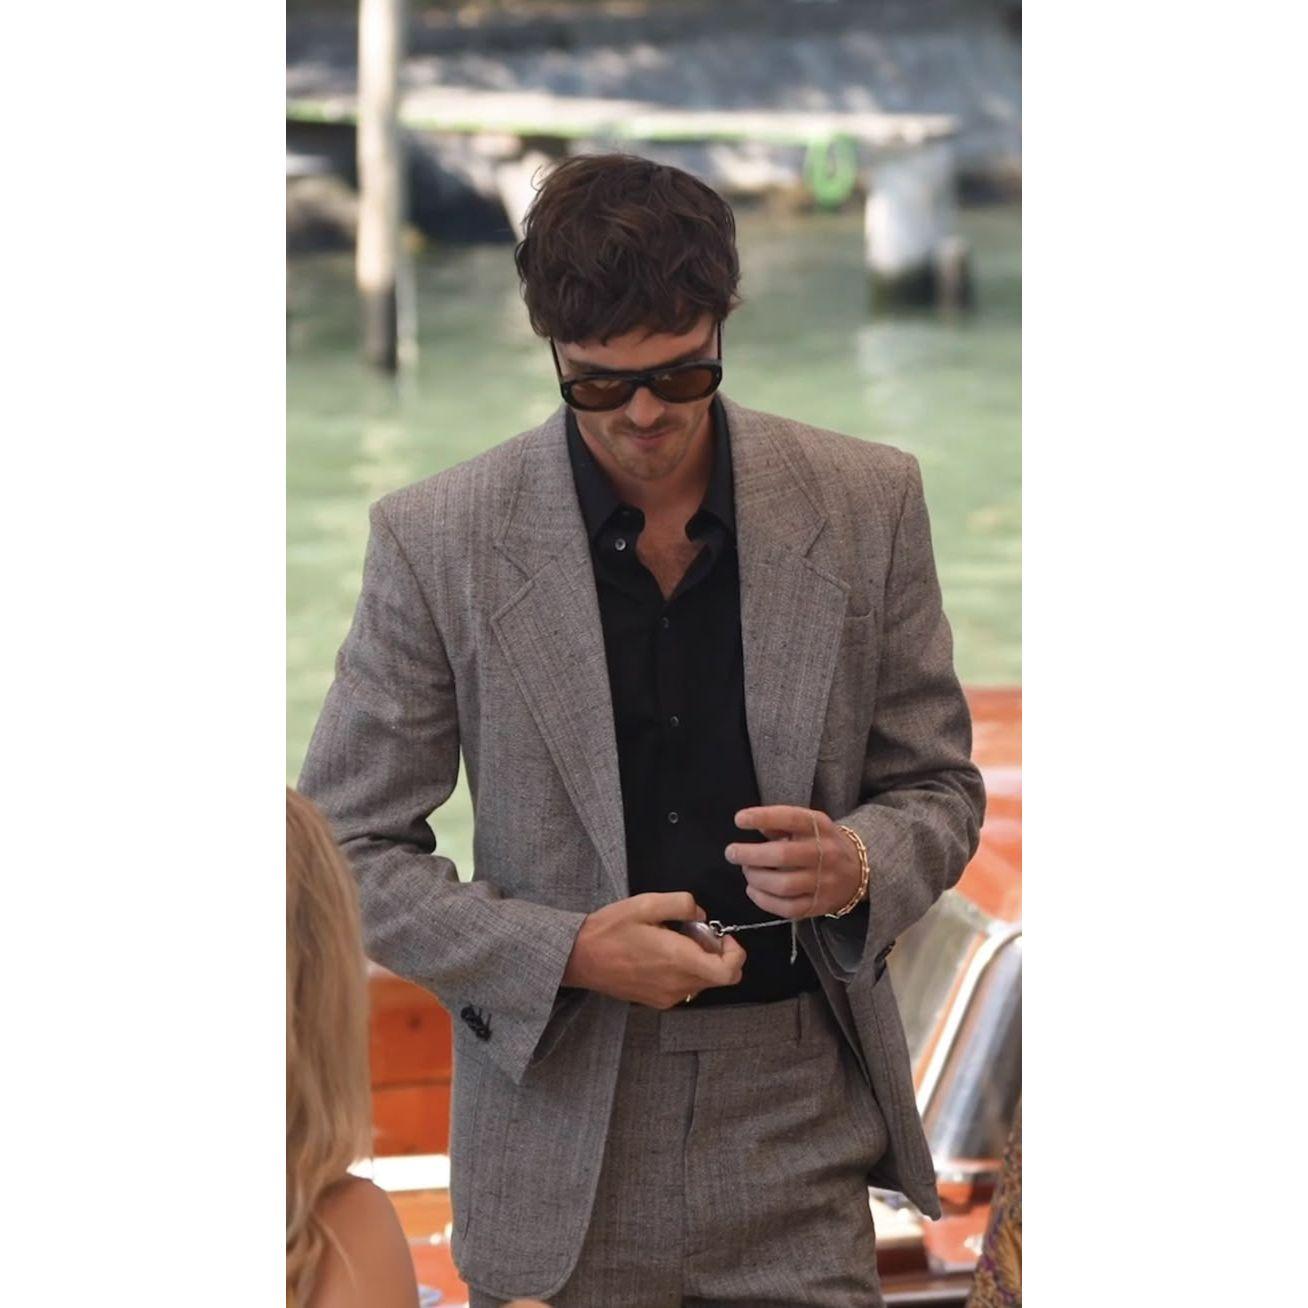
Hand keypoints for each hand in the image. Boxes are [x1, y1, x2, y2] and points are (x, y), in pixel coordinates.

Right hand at [562, 891, 745, 1008]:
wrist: (579, 958)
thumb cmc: (610, 929)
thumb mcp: (647, 903)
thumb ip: (683, 904)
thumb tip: (702, 916)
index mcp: (679, 960)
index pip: (729, 972)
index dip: (735, 953)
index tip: (722, 936)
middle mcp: (677, 984)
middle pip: (719, 977)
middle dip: (716, 953)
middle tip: (693, 932)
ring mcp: (667, 997)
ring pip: (702, 982)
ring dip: (699, 961)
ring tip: (673, 941)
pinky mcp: (657, 1002)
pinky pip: (685, 987)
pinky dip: (685, 971)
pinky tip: (661, 955)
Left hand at [726, 806, 862, 918]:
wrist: (858, 872)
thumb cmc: (822, 843)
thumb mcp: (808, 825)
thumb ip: (779, 823)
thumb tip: (748, 821)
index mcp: (820, 826)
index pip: (790, 818)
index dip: (763, 817)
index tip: (739, 819)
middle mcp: (824, 853)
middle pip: (783, 855)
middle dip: (751, 854)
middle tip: (731, 852)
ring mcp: (823, 882)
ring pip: (783, 885)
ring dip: (756, 878)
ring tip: (746, 871)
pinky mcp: (818, 905)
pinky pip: (787, 908)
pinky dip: (763, 900)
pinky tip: (753, 890)